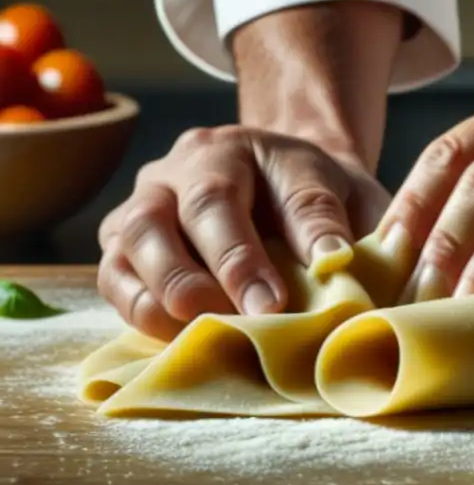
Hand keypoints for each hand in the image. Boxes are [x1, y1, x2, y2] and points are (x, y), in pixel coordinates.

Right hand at [98, 126, 390, 339]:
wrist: (281, 185)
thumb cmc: (318, 198)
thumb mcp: (348, 198)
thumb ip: (340, 223)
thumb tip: (334, 263)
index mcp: (248, 148)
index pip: (264, 192)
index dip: (268, 251)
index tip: (281, 297)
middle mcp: (187, 166)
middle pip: (196, 207)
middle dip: (226, 266)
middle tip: (255, 315)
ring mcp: (147, 200)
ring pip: (138, 237)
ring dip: (172, 290)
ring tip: (211, 329)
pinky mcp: (122, 242)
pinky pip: (115, 275)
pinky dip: (141, 308)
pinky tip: (178, 336)